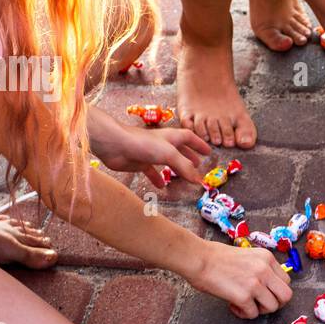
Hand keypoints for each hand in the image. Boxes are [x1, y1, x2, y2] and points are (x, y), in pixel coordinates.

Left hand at [95, 121, 211, 187]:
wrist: (115, 145)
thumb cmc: (143, 144)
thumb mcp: (169, 154)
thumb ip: (184, 167)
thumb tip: (199, 180)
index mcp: (171, 137)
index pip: (189, 137)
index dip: (199, 144)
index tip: (208, 152)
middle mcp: (162, 143)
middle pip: (179, 149)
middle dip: (189, 156)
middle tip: (198, 165)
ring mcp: (150, 153)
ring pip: (167, 161)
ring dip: (175, 168)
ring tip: (183, 177)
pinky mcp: (140, 163)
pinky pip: (151, 171)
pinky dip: (157, 178)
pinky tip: (161, 186)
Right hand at [187, 243, 292, 319]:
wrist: (198, 258)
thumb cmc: (215, 257)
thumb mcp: (247, 255)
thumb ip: (260, 268)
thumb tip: (267, 286)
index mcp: (267, 258)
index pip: (286, 281)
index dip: (276, 291)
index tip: (264, 293)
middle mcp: (265, 270)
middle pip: (286, 296)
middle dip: (274, 303)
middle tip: (260, 304)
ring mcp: (256, 283)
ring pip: (272, 307)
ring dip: (259, 310)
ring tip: (245, 305)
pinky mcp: (244, 296)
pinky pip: (253, 314)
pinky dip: (244, 314)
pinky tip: (233, 306)